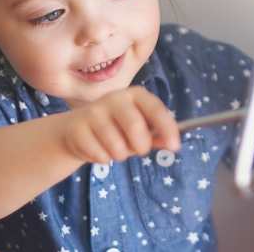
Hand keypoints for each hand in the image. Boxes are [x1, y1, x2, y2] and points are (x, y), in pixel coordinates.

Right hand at [63, 86, 179, 164]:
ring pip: (116, 145)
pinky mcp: (78, 129)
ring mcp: (93, 112)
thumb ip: (158, 135)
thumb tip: (173, 144)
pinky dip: (105, 159)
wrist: (79, 130)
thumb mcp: (141, 129)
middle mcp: (114, 98)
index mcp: (135, 95)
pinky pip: (99, 154)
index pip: (154, 108)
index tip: (175, 146)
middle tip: (140, 150)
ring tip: (117, 149)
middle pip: (134, 125)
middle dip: (141, 145)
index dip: (166, 127)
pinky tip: (100, 150)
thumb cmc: (118, 128)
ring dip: (121, 154)